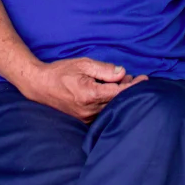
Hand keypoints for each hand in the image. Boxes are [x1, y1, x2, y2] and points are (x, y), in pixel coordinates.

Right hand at [20, 58, 147, 121]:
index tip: (144, 79)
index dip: (134, 86)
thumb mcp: (83, 64)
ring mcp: (86, 117)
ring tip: (119, 82)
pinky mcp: (83, 120)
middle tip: (130, 76)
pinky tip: (109, 92)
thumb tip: (122, 73)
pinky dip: (110, 102)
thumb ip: (104, 69)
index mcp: (89, 95)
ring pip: (111, 108)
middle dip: (128, 89)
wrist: (39, 85)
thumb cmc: (60, 72)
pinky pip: (103, 112)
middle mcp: (89, 110)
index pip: (119, 93)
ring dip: (118, 96)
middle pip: (117, 102)